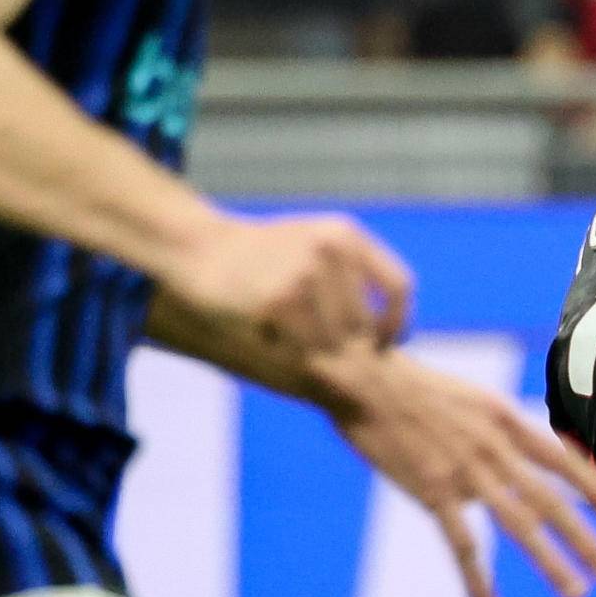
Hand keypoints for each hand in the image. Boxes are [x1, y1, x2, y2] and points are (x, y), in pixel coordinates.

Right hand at [168, 211, 413, 356]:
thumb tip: (393, 335)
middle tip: (330, 361)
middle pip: (363, 323)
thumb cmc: (258, 256)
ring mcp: (305, 276)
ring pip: (336, 342)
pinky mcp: (280, 303)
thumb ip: (351, 275)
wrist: (197, 248)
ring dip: (322, 359)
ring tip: (296, 354)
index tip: (382, 343)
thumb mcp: (311, 243)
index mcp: (346, 234)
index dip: (395, 323)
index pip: (398, 287)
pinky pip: (306, 351)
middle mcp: (331, 249)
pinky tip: (276, 351)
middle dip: (350, 348)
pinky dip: (297, 363)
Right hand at [319, 345, 595, 596]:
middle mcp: (494, 447)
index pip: (561, 457)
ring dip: (551, 562)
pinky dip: (477, 579)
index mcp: (505, 419)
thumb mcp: (471, 397)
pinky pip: (461, 545)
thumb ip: (498, 431)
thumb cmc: (412, 385)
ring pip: (519, 525)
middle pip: (550, 500)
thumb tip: (517, 464)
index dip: (593, 485)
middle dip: (585, 538)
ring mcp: (464, 472)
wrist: (361, 379)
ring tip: (576, 592)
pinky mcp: (431, 493)